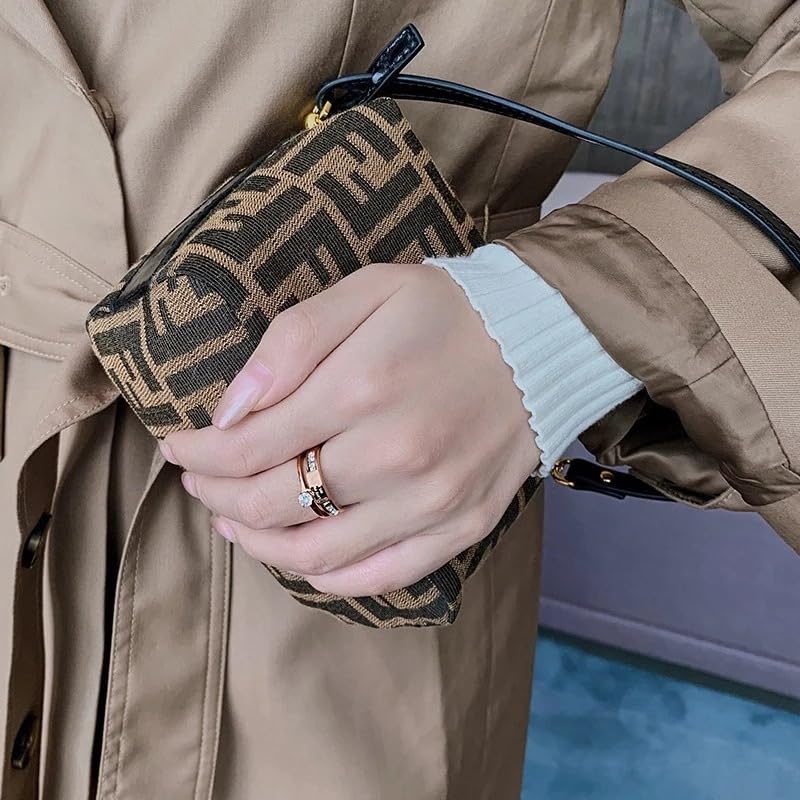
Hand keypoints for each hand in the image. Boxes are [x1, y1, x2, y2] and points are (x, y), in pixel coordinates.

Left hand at [161, 262, 539, 595]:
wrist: (540, 341)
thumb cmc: (445, 312)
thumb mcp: (365, 291)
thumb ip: (291, 343)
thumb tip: (229, 411)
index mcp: (362, 388)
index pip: (247, 446)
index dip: (199, 455)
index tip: (179, 447)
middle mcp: (394, 456)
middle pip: (272, 505)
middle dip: (217, 497)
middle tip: (201, 482)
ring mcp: (430, 501)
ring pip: (315, 555)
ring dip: (258, 544)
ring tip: (235, 522)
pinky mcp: (458, 527)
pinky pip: (378, 577)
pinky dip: (325, 577)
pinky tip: (300, 555)